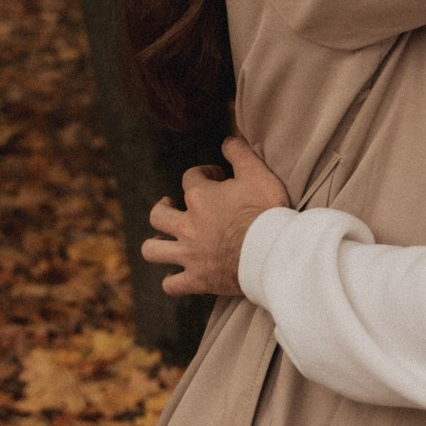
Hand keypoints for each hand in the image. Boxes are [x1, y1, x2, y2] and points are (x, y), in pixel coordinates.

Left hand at [139, 136, 291, 297]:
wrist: (272, 252)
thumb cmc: (267, 211)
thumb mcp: (258, 173)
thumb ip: (240, 153)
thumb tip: (227, 140)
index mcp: (201, 197)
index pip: (191, 177)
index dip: (204, 173)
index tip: (219, 177)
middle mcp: (188, 225)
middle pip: (158, 215)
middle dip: (163, 208)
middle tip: (174, 206)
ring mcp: (189, 254)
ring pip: (153, 250)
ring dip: (155, 245)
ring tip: (163, 241)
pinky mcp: (197, 279)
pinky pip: (172, 285)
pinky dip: (173, 282)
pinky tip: (179, 277)